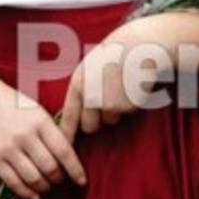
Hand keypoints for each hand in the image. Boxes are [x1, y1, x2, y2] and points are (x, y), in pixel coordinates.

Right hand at [0, 79, 86, 198]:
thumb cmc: (14, 105)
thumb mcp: (37, 111)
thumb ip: (53, 132)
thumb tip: (70, 158)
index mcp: (39, 120)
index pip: (64, 151)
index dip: (75, 170)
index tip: (81, 180)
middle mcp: (24, 134)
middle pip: (50, 168)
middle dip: (58, 178)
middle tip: (59, 178)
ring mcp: (8, 147)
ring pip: (33, 178)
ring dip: (44, 186)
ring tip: (46, 184)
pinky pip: (13, 182)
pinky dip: (27, 193)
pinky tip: (34, 194)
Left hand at [58, 20, 163, 143]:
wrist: (137, 45)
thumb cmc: (112, 57)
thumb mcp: (88, 69)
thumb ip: (81, 91)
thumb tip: (75, 118)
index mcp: (77, 84)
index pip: (68, 117)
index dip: (65, 137)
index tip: (61, 153)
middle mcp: (90, 94)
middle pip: (89, 126)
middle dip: (97, 120)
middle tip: (106, 99)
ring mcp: (108, 100)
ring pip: (110, 121)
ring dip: (115, 111)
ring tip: (119, 87)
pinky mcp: (127, 104)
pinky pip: (126, 114)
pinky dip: (129, 105)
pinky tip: (130, 87)